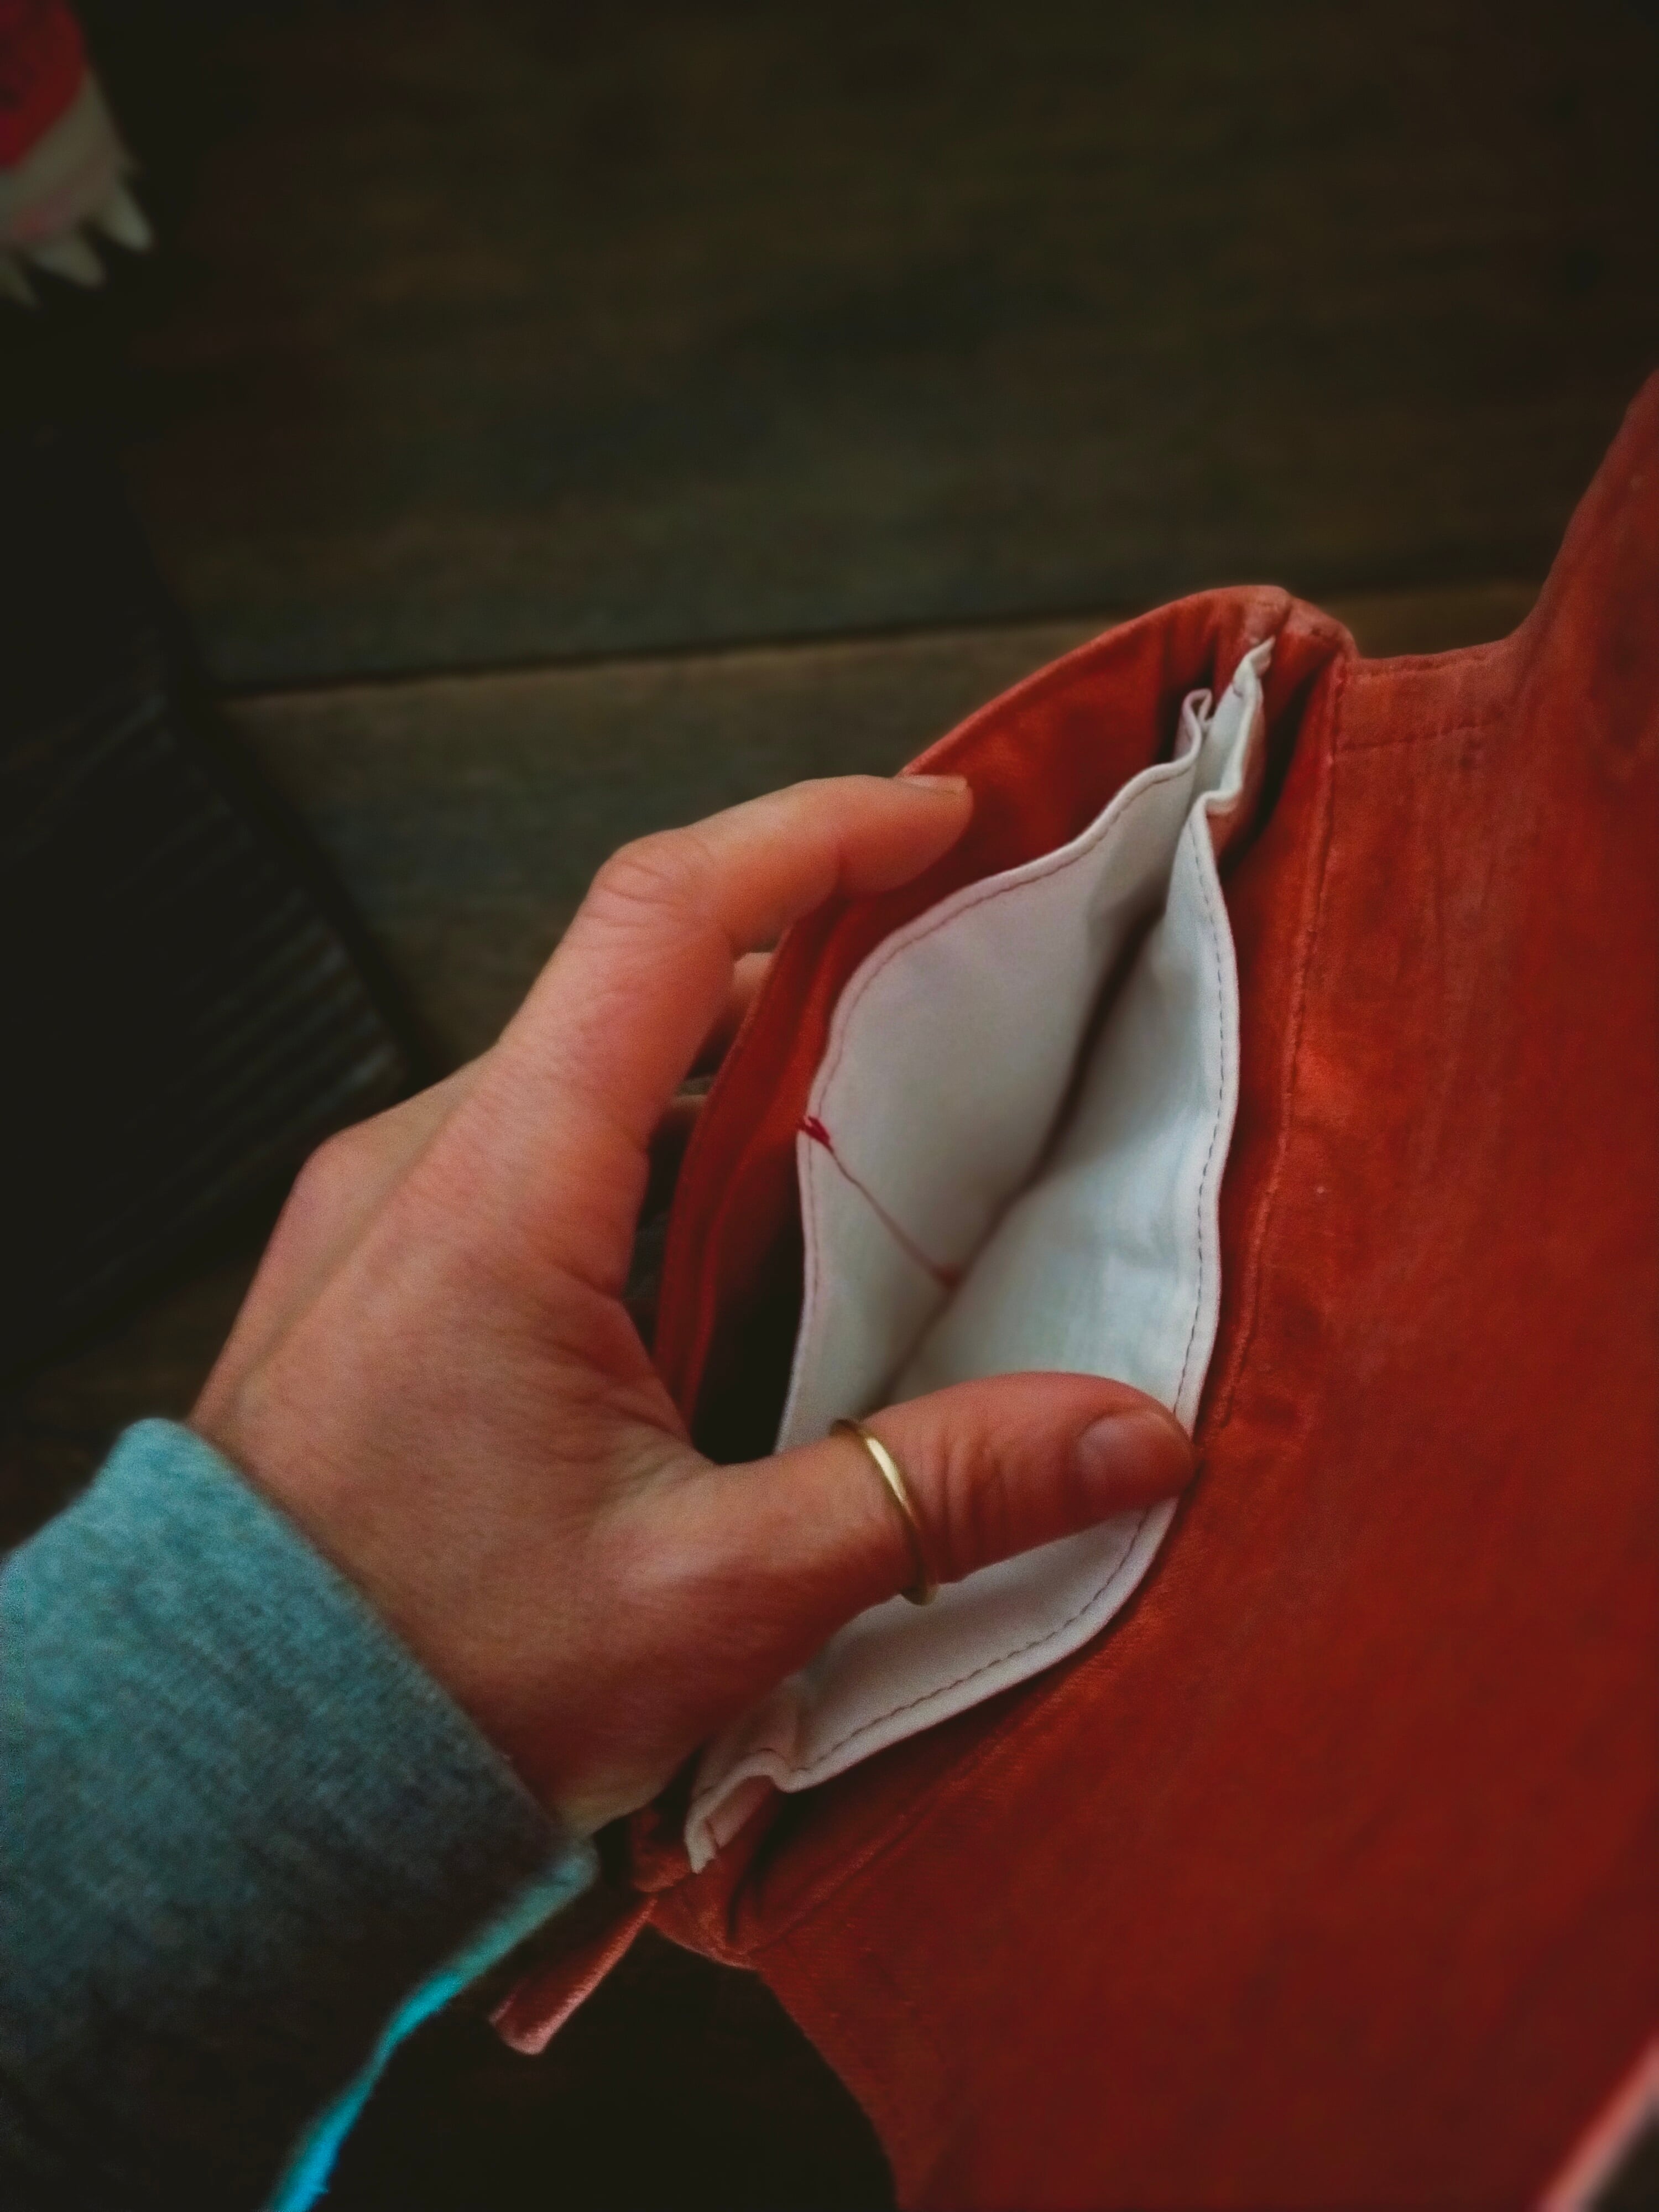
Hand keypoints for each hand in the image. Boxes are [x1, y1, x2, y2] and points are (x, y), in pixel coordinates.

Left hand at [193, 776, 1193, 1835]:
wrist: (225, 1786)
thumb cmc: (435, 1691)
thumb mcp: (711, 1599)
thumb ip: (930, 1494)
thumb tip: (1133, 1438)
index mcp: (493, 1197)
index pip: (660, 920)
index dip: (811, 834)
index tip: (936, 818)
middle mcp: (419, 1163)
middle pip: (636, 982)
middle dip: (804, 959)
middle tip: (947, 987)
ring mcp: (384, 1207)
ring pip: (583, 1064)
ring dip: (727, 1068)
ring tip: (862, 1123)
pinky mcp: (380, 1262)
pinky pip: (531, 1141)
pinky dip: (651, 1145)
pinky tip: (732, 1236)